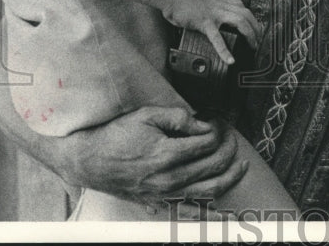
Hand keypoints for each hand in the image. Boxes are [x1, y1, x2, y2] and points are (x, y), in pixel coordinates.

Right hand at [59, 105, 248, 203]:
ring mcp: (164, 195)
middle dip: (229, 147)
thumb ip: (178, 117)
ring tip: (241, 165)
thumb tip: (203, 123)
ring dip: (230, 177)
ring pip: (209, 191)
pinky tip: (224, 207)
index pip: (208, 142)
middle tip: (231, 135)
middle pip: (214, 165)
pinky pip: (191, 211)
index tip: (219, 120)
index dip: (219, 128)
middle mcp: (168, 179)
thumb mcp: (145, 115)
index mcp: (166, 155)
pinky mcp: (159, 203)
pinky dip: (211, 210)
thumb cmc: (114, 137)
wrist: (87, 161)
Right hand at [165, 0, 260, 65]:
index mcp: (223, 2)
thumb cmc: (186, 1)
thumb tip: (222, 23)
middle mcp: (222, 6)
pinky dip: (225, 50)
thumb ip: (216, 10)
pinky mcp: (204, 22)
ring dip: (249, 35)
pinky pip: (217, 38)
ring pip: (239, 21)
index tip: (257, 32)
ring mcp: (214, 13)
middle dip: (256, 29)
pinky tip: (230, 60)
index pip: (245, 9)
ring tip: (252, 47)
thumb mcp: (206, 3)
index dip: (254, 21)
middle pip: (247, 15)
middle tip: (259, 43)